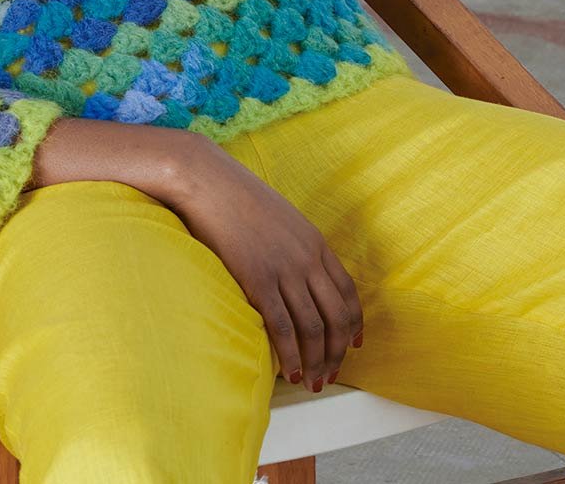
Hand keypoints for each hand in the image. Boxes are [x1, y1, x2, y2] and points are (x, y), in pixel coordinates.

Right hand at [165, 136, 363, 389]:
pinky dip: (291, 355)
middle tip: (330, 373)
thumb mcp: (282, 219)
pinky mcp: (259, 279)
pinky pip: (283, 326)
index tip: (353, 345)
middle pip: (337, 315)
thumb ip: (296, 246)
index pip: (348, 291)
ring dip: (317, 360)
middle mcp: (307, 258)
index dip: (353, 323)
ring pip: (314, 327)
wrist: (210, 182)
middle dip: (338, 351)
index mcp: (316, 242)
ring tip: (313, 382)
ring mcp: (284, 269)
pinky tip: (291, 372)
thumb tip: (297, 275)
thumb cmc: (239, 198)